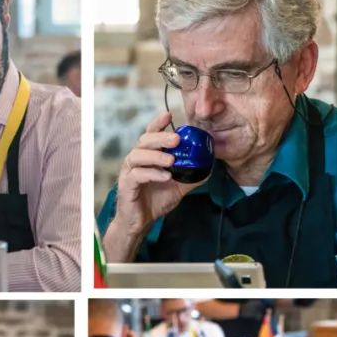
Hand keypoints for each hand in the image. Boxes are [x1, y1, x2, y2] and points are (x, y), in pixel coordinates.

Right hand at [107, 112, 204, 253]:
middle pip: (143, 141)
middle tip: (177, 139)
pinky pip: (136, 175)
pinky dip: (151, 173)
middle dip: (160, 137)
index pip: (150, 135)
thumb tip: (210, 166)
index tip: (169, 114)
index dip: (158, 123)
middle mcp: (136, 161)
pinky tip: (165, 177)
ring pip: (137, 156)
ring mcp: (129, 172)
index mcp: (148, 157)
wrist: (140, 222)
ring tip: (171, 160)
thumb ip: (192, 176)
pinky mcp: (126, 185)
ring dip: (156, 156)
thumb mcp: (179, 187)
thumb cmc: (155, 201)